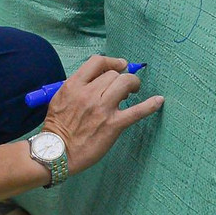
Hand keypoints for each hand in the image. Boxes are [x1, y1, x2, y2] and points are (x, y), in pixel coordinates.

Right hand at [41, 56, 163, 174]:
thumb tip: (97, 80)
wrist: (56, 152)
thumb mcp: (60, 99)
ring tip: (133, 92)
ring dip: (133, 84)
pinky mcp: (113, 125)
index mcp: (74, 86)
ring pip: (125, 83)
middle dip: (121, 78)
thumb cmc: (57, 129)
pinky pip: (136, 111)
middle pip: (114, 74)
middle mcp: (89, 94)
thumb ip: (77, 87)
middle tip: (124, 87)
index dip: (112, 61)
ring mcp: (102, 109)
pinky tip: (159, 101)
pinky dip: (150, 105)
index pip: (97, 62)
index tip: (120, 65)